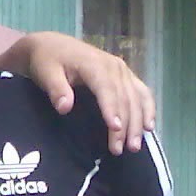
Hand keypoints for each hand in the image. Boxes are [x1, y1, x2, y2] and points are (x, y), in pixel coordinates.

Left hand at [3, 31, 154, 153]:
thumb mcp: (46, 73)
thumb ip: (56, 89)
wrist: (53, 46)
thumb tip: (65, 107)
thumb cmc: (48, 61)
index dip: (112, 109)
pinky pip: (142, 92)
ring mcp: (122, 71)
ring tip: (135, 146)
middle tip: (121, 149)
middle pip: (124, 98)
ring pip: (136, 98)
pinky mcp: (125, 76)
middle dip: (125, 125)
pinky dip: (148, 109)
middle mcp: (114, 67)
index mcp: (95, 65)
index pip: (107, 89)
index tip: (115, 129)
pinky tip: (149, 127)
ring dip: (138, 122)